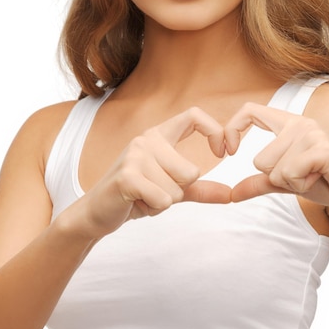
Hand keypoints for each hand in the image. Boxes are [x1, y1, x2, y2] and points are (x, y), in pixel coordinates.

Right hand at [73, 107, 230, 240]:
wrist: (96, 213)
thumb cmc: (135, 196)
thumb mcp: (171, 189)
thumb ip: (200, 189)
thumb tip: (232, 194)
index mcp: (158, 135)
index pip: (194, 115)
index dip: (214, 130)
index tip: (224, 153)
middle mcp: (147, 139)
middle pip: (191, 171)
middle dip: (179, 192)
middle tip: (155, 191)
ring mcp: (135, 155)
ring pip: (178, 190)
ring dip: (163, 203)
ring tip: (143, 197)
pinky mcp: (128, 176)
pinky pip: (164, 200)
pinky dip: (154, 209)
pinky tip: (136, 203)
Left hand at [225, 102, 328, 221]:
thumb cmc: (326, 183)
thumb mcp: (286, 183)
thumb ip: (260, 183)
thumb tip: (231, 194)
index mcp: (289, 123)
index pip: (250, 110)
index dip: (232, 129)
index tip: (227, 152)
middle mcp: (300, 122)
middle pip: (260, 160)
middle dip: (279, 180)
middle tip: (305, 176)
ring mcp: (313, 133)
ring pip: (274, 170)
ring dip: (293, 184)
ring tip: (315, 177)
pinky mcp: (323, 150)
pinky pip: (290, 175)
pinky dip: (302, 186)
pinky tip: (321, 179)